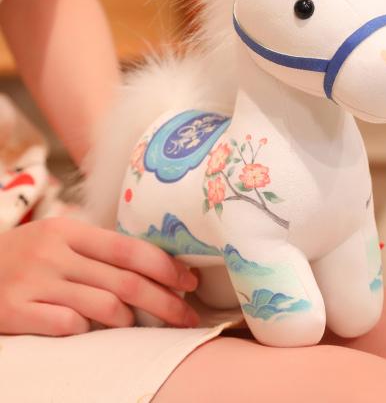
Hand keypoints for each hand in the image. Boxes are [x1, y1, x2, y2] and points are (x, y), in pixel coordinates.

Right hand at [0, 217, 198, 335]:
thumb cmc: (27, 256)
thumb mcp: (59, 239)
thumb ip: (99, 250)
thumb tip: (156, 268)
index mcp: (70, 231)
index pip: (129, 249)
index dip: (165, 267)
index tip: (189, 281)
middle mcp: (54, 254)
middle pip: (125, 282)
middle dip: (165, 302)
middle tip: (188, 317)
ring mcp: (34, 283)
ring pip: (104, 307)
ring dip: (132, 321)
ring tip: (143, 326)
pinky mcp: (15, 311)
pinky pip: (68, 327)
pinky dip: (89, 332)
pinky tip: (93, 332)